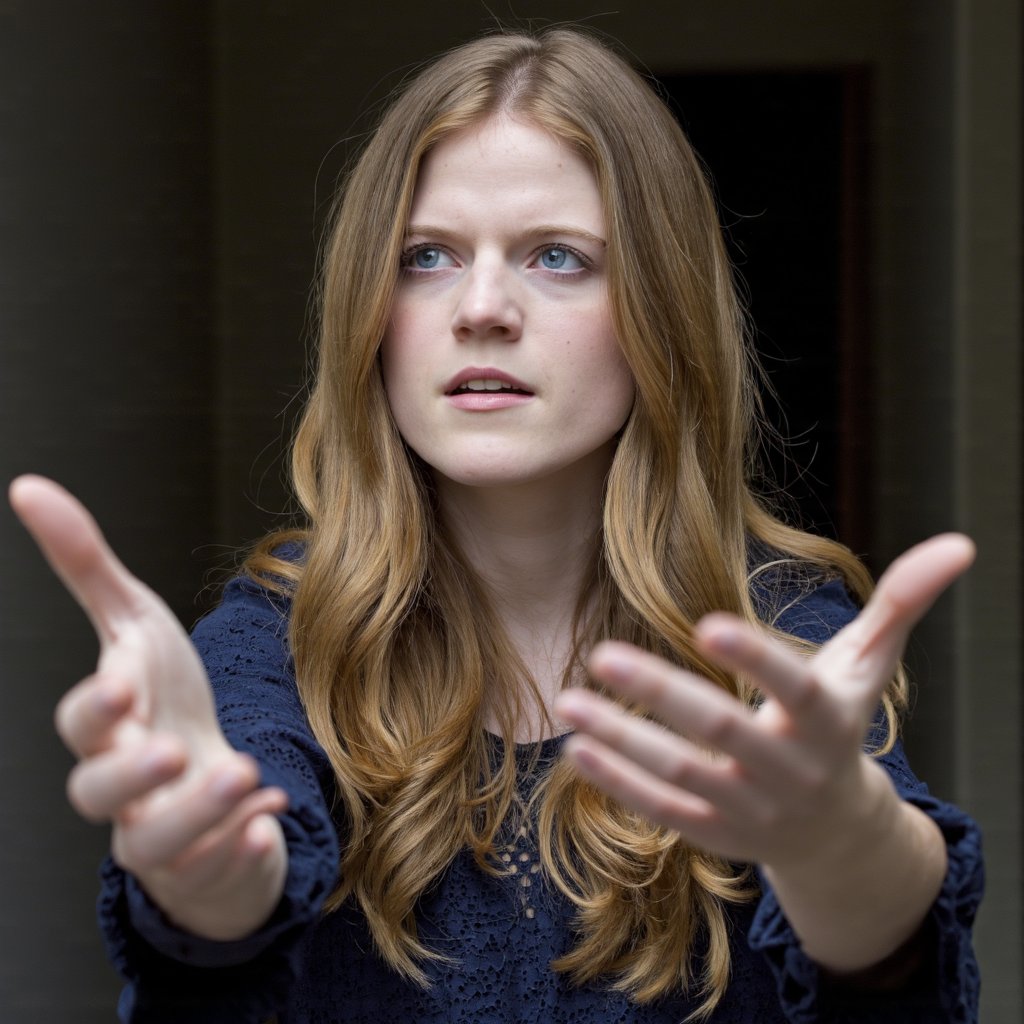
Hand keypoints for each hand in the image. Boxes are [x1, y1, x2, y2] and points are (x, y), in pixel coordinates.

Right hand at [9, 475, 287, 939]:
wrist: (209, 775)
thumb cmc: (163, 698)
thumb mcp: (134, 624)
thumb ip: (84, 564)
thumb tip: (28, 486)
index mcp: (108, 725)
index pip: (80, 722)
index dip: (94, 705)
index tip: (126, 683)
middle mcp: (123, 784)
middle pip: (96, 793)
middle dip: (131, 772)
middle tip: (175, 750)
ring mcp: (162, 829)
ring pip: (156, 842)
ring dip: (199, 813)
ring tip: (245, 776)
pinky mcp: (207, 860)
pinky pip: (217, 869)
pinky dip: (241, 848)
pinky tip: (269, 823)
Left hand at [553, 535, 974, 870]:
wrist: (835, 833)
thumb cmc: (841, 728)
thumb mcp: (872, 668)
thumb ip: (903, 605)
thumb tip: (960, 543)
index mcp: (826, 724)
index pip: (793, 688)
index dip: (755, 659)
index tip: (707, 623)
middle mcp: (787, 771)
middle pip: (720, 731)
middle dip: (661, 693)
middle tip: (602, 654)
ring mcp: (748, 809)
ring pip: (680, 774)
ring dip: (621, 737)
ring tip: (568, 701)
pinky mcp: (713, 833)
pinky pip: (662, 810)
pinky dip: (618, 782)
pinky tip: (577, 748)